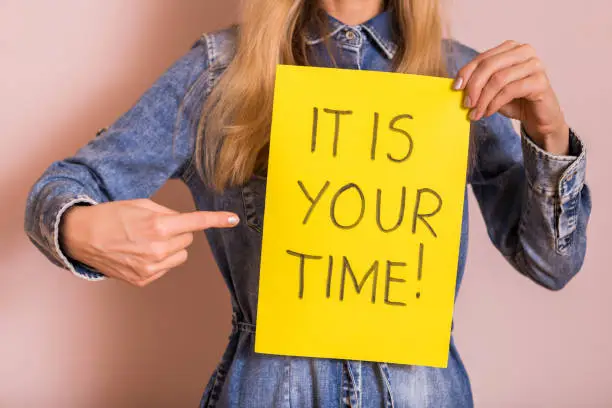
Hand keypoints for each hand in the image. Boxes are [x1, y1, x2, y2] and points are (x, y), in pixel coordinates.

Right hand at [60, 199, 239, 286]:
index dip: (216, 220)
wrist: (82, 237)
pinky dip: (159, 260)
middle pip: (188, 239)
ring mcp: (151, 268)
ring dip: (171, 248)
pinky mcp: (144, 280)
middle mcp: (158, 249)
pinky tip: (139, 254)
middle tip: (155, 228)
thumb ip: (168, 213)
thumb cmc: (111, 217)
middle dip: (178, 232)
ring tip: (146, 242)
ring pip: (180, 255)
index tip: (233, 219)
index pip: (195, 222)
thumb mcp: (141, 205)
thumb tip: (184, 223)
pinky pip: (166, 268)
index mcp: (159, 226)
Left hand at [454, 40, 569, 154]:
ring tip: (476, 113)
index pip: (482, 57)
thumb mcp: (491, 89)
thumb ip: (477, 82)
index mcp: (510, 48)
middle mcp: (524, 51)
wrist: (537, 117)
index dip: (466, 72)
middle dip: (474, 86)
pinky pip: (510, 90)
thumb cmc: (513, 100)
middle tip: (466, 104)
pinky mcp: (540, 81)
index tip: (455, 88)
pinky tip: (488, 112)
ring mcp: (535, 65)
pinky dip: (495, 103)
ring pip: (499, 79)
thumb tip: (456, 85)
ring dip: (483, 99)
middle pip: (489, 65)